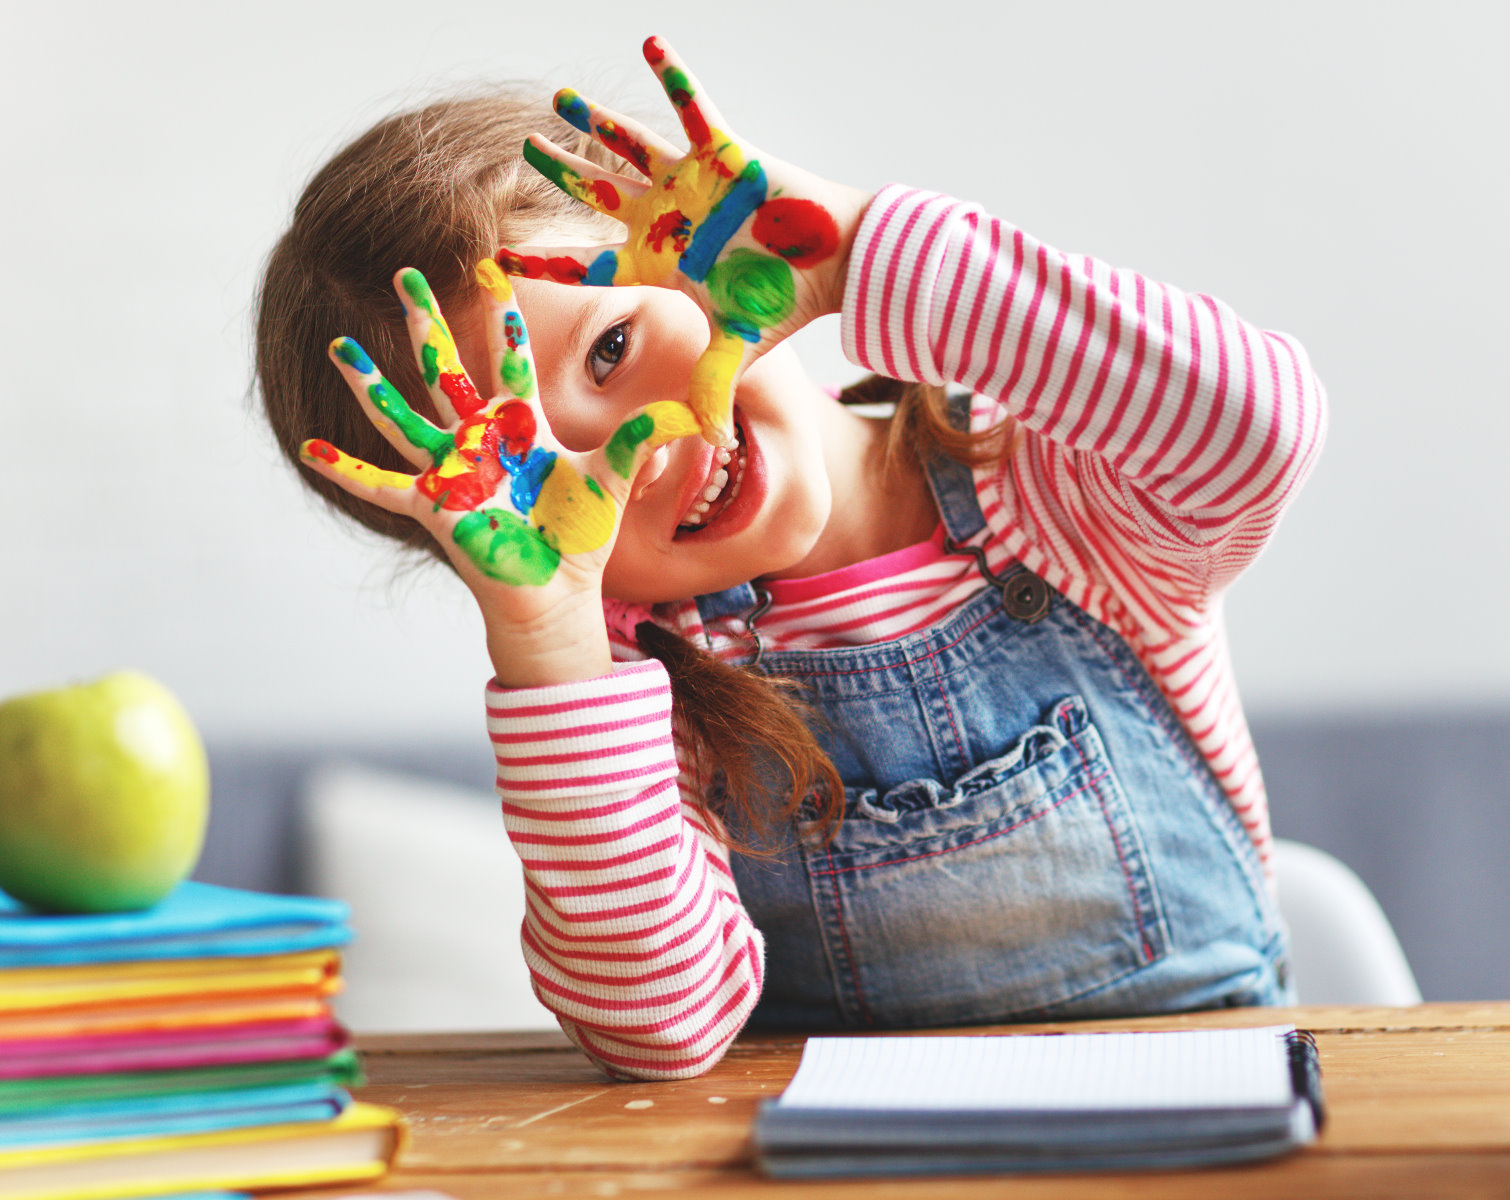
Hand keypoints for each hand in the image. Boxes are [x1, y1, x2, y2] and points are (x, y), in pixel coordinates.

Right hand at [299, 262, 698, 679]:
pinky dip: (346, 469)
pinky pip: (381, 485)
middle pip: (447, 370)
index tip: (493, 274)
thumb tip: (693, 412)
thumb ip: (644, 440)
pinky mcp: (435, 507)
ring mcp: (453, 472)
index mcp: (523, 429)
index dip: (504, 320)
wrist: (557, 594)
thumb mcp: (615, 479)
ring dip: (371, 384)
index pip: (512, 362)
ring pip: (404, 416)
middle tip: (405, 275)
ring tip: (339, 348)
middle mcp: (481, 443)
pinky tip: (310, 449)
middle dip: (427, 323)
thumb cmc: (579, 538)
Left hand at [498, 35, 867, 445]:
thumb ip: (712, 388)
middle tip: (524, 152)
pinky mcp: (724, 150)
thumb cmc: (784, 302)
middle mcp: (664, 216)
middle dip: (560, 174)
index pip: (587, 264)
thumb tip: (709, 447)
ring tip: (559, 99)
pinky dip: (674, 75)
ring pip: (629, 144)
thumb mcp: (738, 349)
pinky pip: (693, 105)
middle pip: (595, 194)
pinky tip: (650, 41)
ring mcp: (690, 181)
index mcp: (658, 261)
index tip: (494, 261)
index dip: (542, 263)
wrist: (833, 264)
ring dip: (595, 120)